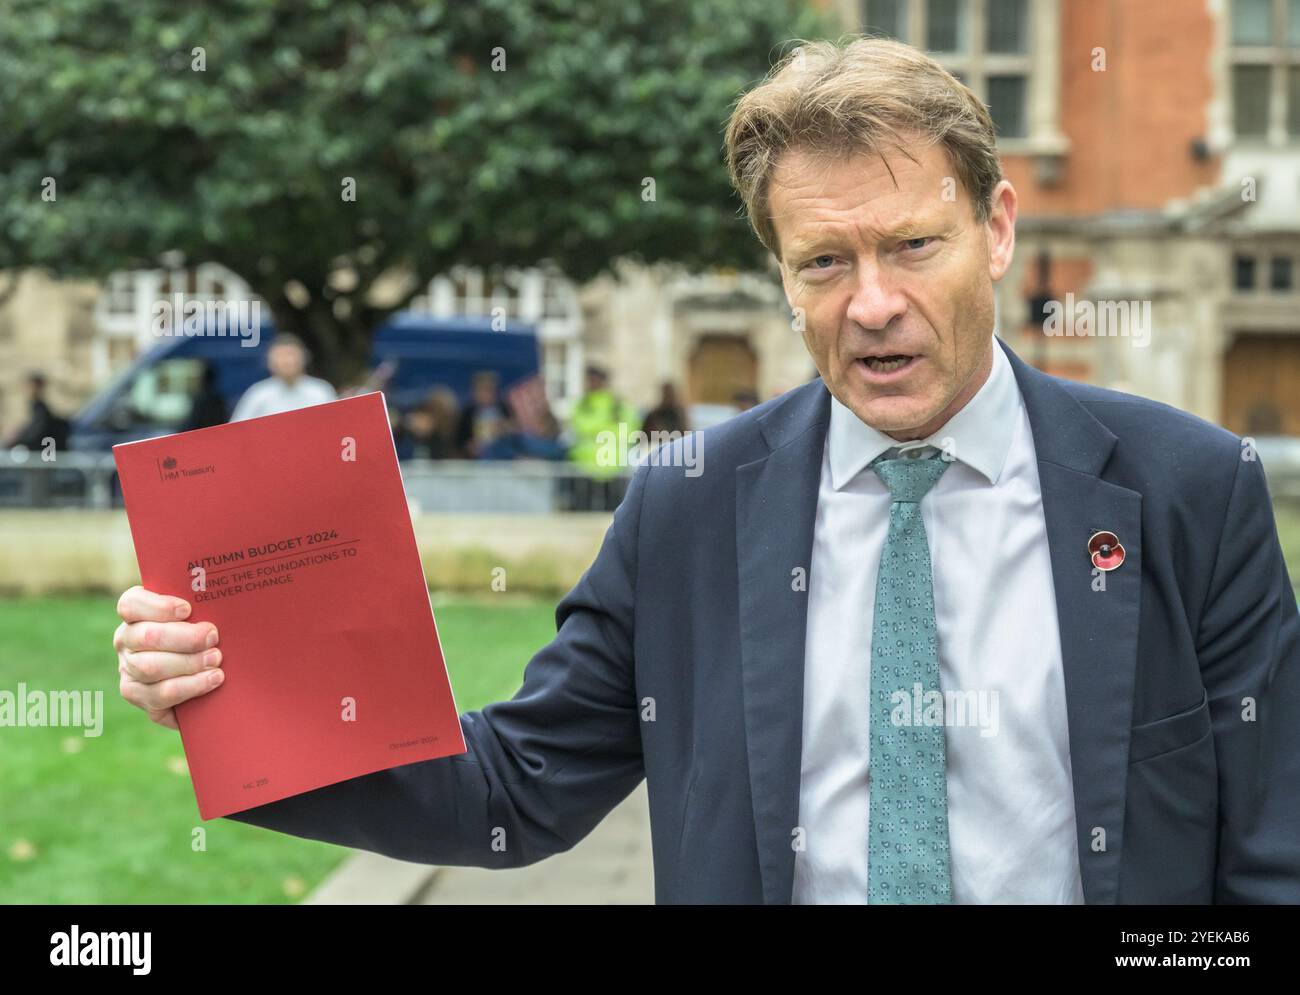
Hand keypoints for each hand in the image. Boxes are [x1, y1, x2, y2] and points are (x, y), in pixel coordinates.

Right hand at [114, 586, 222, 729]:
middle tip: (213, 638)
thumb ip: (203, 607)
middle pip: (147, 637)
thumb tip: (222, 599)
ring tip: (216, 660)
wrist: (205, 676)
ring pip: (151, 668)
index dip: (159, 606)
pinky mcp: (138, 696)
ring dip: (189, 664)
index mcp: (136, 614)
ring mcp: (128, 669)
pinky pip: (160, 694)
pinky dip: (190, 687)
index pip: (131, 604)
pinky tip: (212, 680)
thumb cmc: (206, 634)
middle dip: (185, 638)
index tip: (187, 610)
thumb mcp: (201, 616)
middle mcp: (125, 640)